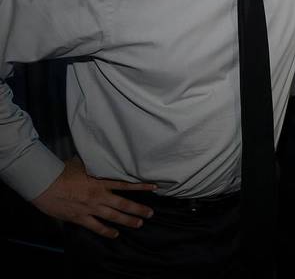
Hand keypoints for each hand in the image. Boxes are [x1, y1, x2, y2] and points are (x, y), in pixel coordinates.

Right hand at [31, 158, 157, 238]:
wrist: (45, 184)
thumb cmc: (62, 171)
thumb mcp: (83, 163)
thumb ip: (95, 164)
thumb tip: (102, 156)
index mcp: (101, 182)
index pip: (126, 184)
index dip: (141, 187)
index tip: (154, 188)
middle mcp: (99, 196)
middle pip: (124, 204)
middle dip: (139, 209)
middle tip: (151, 213)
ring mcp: (91, 208)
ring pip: (114, 216)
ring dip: (128, 221)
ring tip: (139, 223)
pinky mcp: (80, 218)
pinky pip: (97, 227)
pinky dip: (107, 231)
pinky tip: (115, 234)